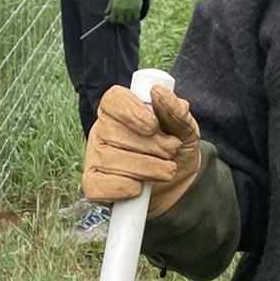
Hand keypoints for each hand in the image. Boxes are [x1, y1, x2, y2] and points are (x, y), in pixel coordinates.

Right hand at [83, 83, 200, 218]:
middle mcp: (102, 131)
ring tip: (166, 170)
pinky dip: (124, 188)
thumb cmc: (178, 151)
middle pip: (111, 131)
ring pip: (108, 160)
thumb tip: (158, 92)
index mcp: (120, 110)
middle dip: (149, 145)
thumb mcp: (186, 129)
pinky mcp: (94, 185)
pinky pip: (97, 186)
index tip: (153, 126)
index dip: (132, 112)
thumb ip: (176, 111)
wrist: (179, 186)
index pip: (113, 100)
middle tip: (171, 152)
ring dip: (145, 168)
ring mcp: (95, 158)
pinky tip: (140, 188)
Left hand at [105, 0, 143, 23]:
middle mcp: (122, 11)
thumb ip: (110, 6)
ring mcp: (130, 10)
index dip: (114, 19)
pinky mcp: (137, 9)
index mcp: (115, 8)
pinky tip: (133, 13)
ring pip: (129, 20)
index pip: (113, 20)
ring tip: (128, 14)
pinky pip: (136, 17)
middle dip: (120, 19)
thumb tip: (106, 13)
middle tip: (121, 16)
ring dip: (128, 18)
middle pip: (121, 21)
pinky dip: (134, 16)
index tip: (115, 17)